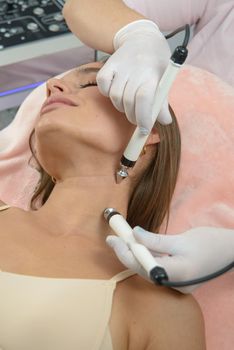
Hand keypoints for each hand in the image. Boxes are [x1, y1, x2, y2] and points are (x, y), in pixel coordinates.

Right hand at [96, 19, 171, 133]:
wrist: (142, 38)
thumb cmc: (156, 64)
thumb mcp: (165, 80)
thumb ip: (162, 103)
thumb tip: (165, 122)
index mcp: (152, 73)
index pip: (144, 99)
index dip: (144, 117)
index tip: (145, 129)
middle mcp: (135, 69)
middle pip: (129, 101)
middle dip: (133, 117)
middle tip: (137, 120)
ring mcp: (119, 66)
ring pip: (115, 97)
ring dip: (121, 107)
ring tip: (129, 104)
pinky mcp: (107, 65)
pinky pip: (103, 87)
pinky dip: (108, 94)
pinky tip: (117, 91)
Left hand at [106, 226, 233, 292]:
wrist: (231, 252)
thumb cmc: (210, 243)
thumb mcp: (181, 240)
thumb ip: (156, 241)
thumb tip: (134, 235)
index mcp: (177, 275)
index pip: (143, 266)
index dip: (125, 253)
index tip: (113, 239)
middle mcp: (175, 284)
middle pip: (143, 270)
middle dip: (127, 253)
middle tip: (113, 239)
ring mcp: (177, 284)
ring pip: (149, 270)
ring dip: (135, 255)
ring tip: (122, 241)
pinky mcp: (178, 279)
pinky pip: (157, 269)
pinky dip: (147, 257)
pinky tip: (138, 247)